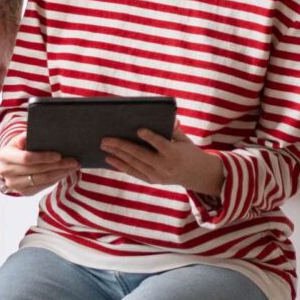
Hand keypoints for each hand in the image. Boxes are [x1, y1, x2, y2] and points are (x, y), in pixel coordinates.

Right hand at [0, 139, 78, 198]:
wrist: (9, 164)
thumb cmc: (17, 148)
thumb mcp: (18, 139)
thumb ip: (25, 136)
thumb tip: (33, 134)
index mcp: (5, 156)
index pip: (27, 158)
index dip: (44, 157)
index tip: (59, 155)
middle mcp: (7, 172)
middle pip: (37, 170)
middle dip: (57, 166)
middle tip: (73, 161)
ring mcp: (14, 184)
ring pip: (42, 180)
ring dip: (60, 173)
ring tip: (73, 167)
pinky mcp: (23, 192)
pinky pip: (43, 186)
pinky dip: (56, 179)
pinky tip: (64, 173)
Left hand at [100, 125, 224, 198]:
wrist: (195, 174)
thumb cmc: (187, 151)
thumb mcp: (184, 139)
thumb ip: (174, 130)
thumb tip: (169, 118)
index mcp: (174, 153)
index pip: (160, 144)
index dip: (150, 137)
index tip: (138, 129)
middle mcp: (165, 166)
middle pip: (140, 155)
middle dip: (121, 146)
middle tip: (106, 139)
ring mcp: (157, 176)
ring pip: (134, 164)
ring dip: (117, 155)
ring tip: (104, 147)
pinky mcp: (152, 181)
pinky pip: (134, 173)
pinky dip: (121, 166)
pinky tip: (110, 159)